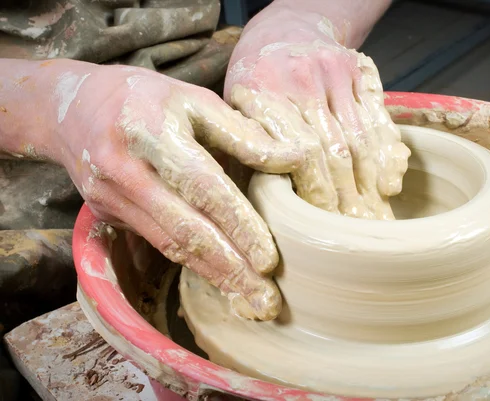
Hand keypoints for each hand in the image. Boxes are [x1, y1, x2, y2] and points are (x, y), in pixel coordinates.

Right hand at [53, 62, 302, 319]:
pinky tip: (219, 277)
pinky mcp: (107, 214)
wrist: (73, 107)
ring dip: (213, 276)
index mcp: (151, 132)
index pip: (203, 187)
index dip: (238, 225)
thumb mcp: (194, 99)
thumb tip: (293, 159)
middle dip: (229, 269)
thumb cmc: (146, 98)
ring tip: (249, 299)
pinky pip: (157, 242)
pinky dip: (191, 263)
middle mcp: (125, 170)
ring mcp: (111, 197)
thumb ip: (240, 131)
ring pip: (169, 245)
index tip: (269, 260)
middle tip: (266, 301)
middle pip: (184, 230)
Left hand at [224, 8, 410, 219]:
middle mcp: (300, 79)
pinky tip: (389, 184)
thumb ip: (244, 146)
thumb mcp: (235, 106)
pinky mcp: (359, 70)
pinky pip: (379, 119)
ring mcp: (334, 73)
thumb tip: (259, 203)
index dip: (315, 191)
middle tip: (353, 229)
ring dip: (369, 183)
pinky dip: (387, 155)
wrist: (287, 27)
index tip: (322, 220)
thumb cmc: (256, 78)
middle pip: (333, 150)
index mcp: (262, 91)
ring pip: (359, 138)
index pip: (298, 152)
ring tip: (373, 215)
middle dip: (345, 196)